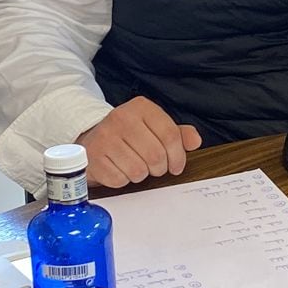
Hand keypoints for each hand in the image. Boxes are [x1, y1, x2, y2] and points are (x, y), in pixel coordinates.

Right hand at [78, 97, 202, 187]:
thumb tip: (195, 141)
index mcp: (140, 107)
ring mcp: (105, 137)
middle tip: (155, 168)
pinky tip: (121, 170)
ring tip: (137, 167)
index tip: (176, 166)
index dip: (178, 156)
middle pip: (156, 155)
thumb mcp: (154, 128)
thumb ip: (178, 134)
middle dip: (160, 168)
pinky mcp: (93, 157)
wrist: (92, 138)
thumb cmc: (129, 135)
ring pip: (138, 170)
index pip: (170, 135)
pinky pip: (120, 179)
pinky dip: (124, 180)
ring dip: (141, 175)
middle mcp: (121, 118)